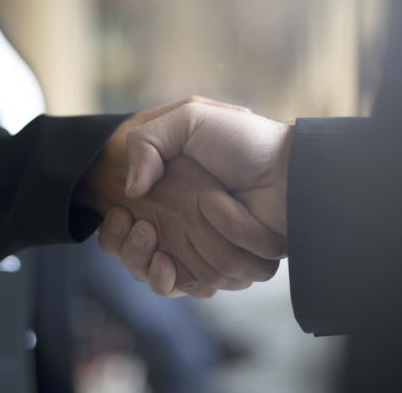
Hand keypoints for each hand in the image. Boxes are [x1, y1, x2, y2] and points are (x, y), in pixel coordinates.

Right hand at [100, 96, 292, 294]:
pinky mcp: (214, 267)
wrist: (288, 174)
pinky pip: (180, 284)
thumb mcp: (190, 116)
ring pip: (149, 270)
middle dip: (124, 246)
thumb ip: (147, 141)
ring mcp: (194, 244)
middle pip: (130, 249)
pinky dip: (168, 280)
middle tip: (140, 227)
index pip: (123, 216)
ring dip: (141, 262)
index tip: (118, 215)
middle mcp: (176, 217)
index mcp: (166, 186)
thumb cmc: (241, 141)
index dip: (113, 225)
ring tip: (150, 240)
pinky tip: (165, 263)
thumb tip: (131, 190)